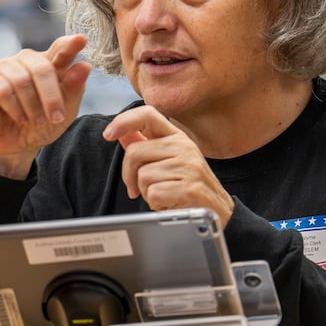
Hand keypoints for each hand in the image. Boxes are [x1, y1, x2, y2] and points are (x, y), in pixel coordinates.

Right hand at [0, 34, 90, 178]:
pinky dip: (15, 109)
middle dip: (51, 97)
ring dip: (32, 106)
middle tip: (56, 118)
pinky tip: (19, 117)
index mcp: (49, 63)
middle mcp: (26, 60)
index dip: (70, 44)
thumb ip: (74, 89)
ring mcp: (4, 68)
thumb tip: (84, 66)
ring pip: (21, 80)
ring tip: (35, 120)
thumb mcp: (64, 112)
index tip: (81, 39)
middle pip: (42, 68)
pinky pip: (3, 91)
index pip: (60, 48)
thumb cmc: (41, 124)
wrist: (15, 146)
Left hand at [102, 106, 234, 225]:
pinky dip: (156, 204)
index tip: (108, 134)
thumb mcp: (167, 161)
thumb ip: (144, 146)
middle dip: (128, 175)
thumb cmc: (187, 186)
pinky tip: (169, 203)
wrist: (217, 211)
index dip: (124, 121)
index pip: (147, 114)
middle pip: (134, 152)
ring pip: (143, 176)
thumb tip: (122, 133)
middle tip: (136, 188)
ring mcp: (189, 166)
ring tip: (163, 195)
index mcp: (177, 136)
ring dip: (146, 192)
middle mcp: (184, 146)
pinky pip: (153, 194)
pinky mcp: (190, 187)